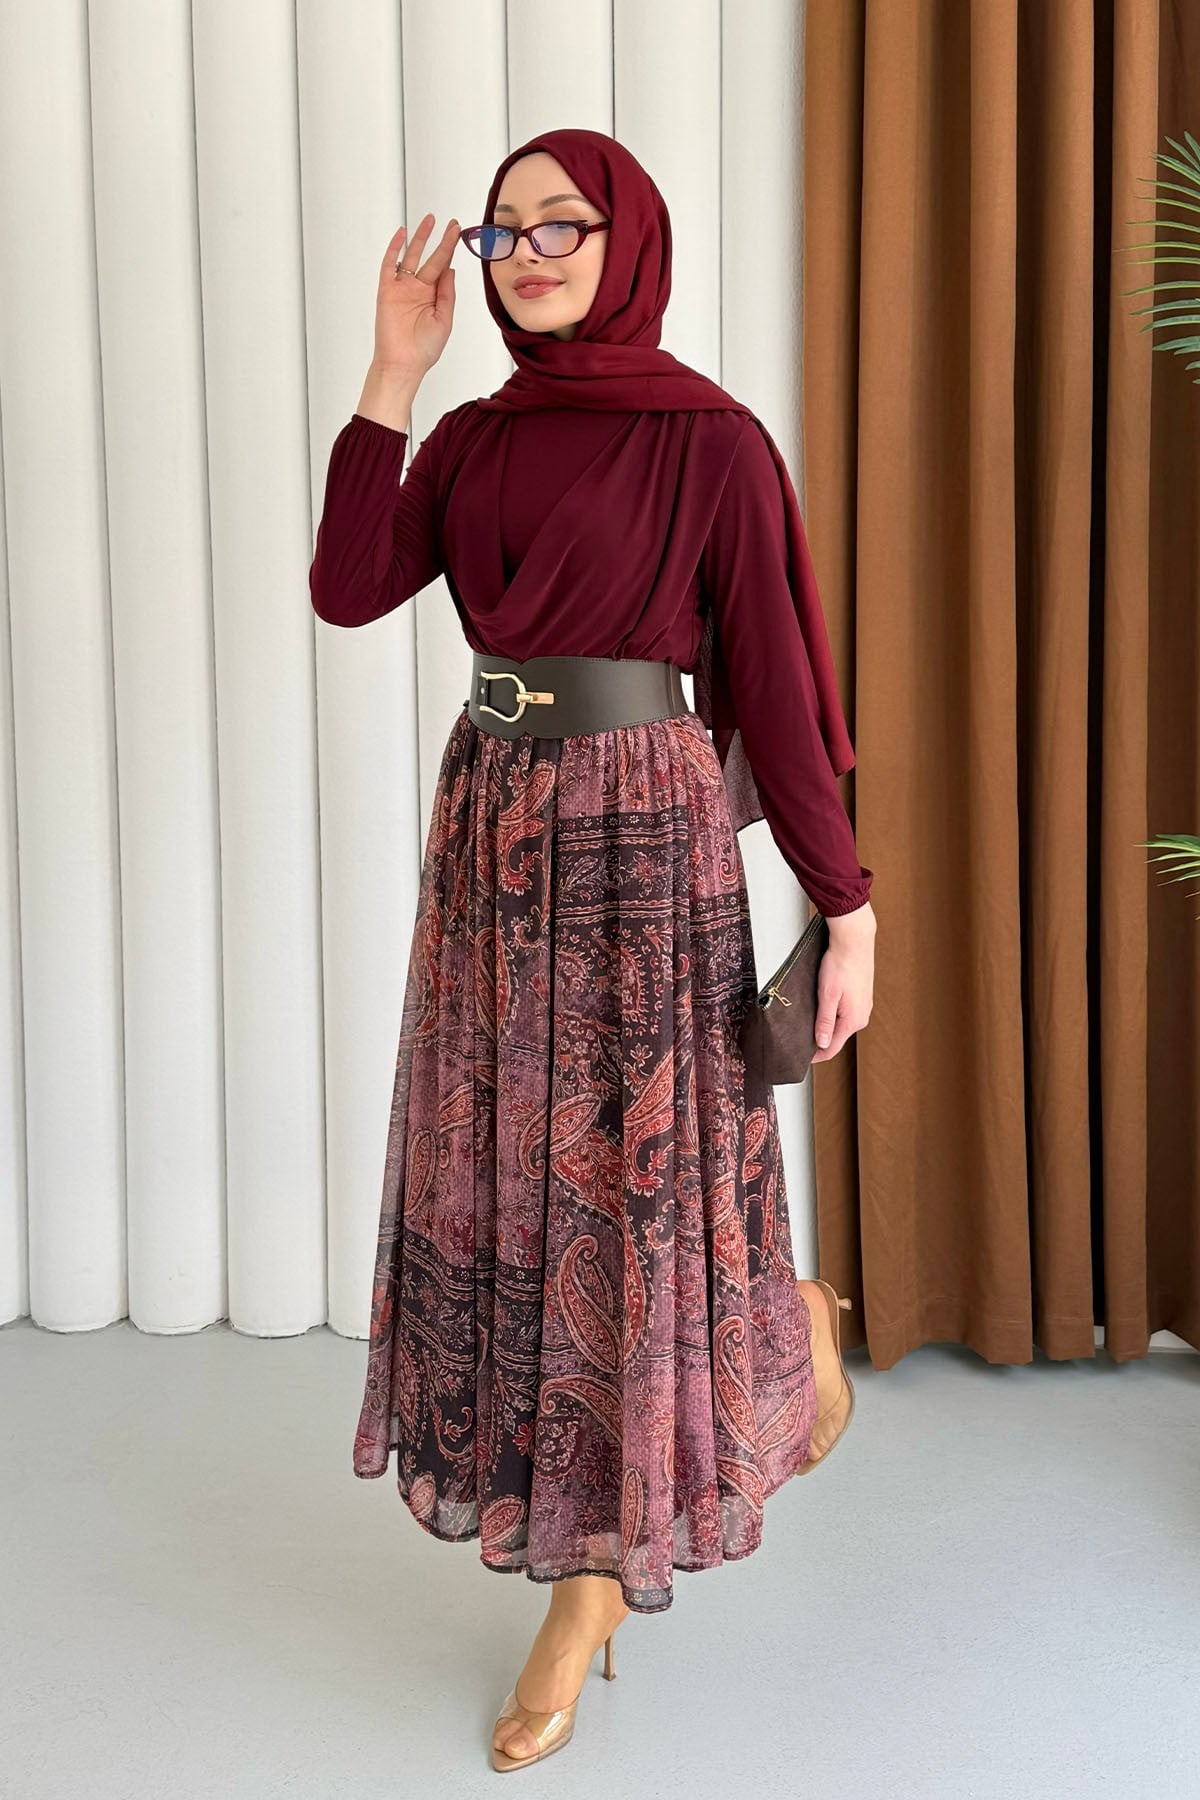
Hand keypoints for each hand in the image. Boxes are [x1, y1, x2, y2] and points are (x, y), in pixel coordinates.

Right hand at [371, 213, 461, 377]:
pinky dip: (394, 249)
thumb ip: (447, 294)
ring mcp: (402, 289)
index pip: (443, 268)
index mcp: (433, 297)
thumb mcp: (444, 320)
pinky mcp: (387, 291)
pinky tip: (401, 235)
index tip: (458, 233)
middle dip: (441, 240)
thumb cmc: (423, 350)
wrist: (403, 364)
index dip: (450, 250)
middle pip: (430, 258)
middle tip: (451, 224)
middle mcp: (418, 290)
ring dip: (419, 238)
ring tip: (429, 221)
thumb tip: (450, 269)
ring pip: (411, 257)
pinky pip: (389, 266)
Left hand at [810, 905, 874, 1063]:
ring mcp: (863, 1007)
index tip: (802, 1057)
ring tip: (809, 1023)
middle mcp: (862, 1016)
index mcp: (853, 1020)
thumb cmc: (841, 965)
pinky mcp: (862, 997)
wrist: (854, 941)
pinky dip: (834, 1015)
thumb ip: (825, 1021)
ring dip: (826, 1026)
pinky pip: (846, 1013)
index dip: (816, 1055)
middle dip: (820, 1040)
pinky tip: (824, 1007)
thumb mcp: (828, 995)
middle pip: (837, 1037)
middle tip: (801, 1039)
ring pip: (841, 1024)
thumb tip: (822, 1044)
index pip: (832, 1047)